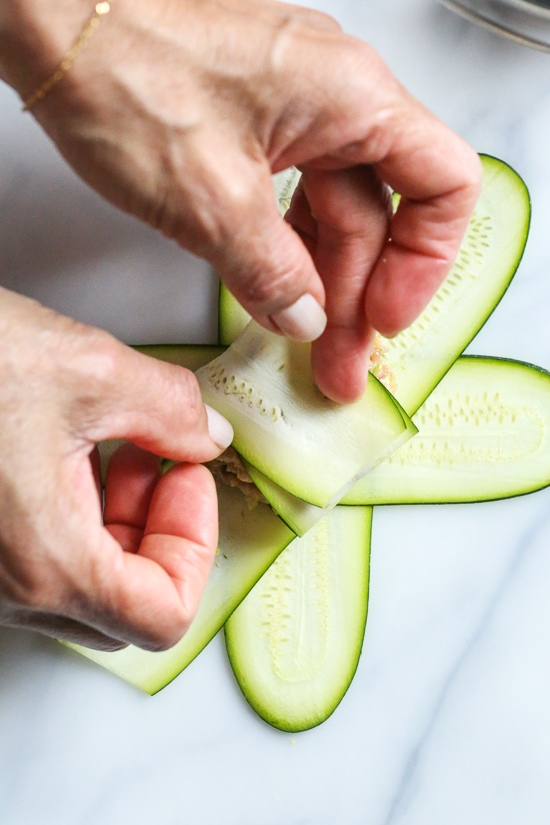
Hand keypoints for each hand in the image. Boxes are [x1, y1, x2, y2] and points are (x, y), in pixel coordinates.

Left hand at [0, 0, 480, 402]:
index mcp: (352, 97)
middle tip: (338, 363)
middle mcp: (334, 97)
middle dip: (358, 297)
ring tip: (309, 346)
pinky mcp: (254, 124)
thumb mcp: (210, 201)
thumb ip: (271, 272)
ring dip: (323, 283)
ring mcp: (293, 109)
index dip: (424, 262)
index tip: (386, 315)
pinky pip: (290, 197)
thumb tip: (306, 317)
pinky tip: (277, 294)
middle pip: (379, 213)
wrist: (52, 20)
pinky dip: (286, 250)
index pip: (442, 184)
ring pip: (332, 211)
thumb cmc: (122, 70)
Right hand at [0, 288, 232, 649]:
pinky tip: (72, 450)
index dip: (196, 545)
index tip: (191, 480)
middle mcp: (9, 586)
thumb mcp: (84, 371)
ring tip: (119, 444)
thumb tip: (204, 433)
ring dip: (120, 520)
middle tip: (164, 463)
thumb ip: (169, 408)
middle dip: (162, 530)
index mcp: (47, 562)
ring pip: (83, 582)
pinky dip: (76, 516)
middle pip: (126, 604)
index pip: (163, 614)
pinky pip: (41, 558)